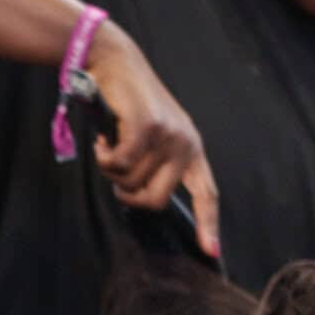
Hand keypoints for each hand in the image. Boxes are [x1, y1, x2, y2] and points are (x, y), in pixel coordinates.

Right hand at [85, 19, 219, 254]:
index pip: (207, 193)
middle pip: (156, 200)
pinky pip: (120, 164)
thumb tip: (143, 198)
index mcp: (191, 148)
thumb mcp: (151, 134)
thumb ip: (155, 164)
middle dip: (127, 196)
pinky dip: (104, 157)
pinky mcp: (147, 126)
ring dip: (111, 170)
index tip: (211, 252)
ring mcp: (168, 134)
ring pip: (131, 182)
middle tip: (115, 176)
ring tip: (109, 146)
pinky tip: (103, 140)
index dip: (209, 224)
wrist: (115, 62)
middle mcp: (185, 143)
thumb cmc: (128, 103)